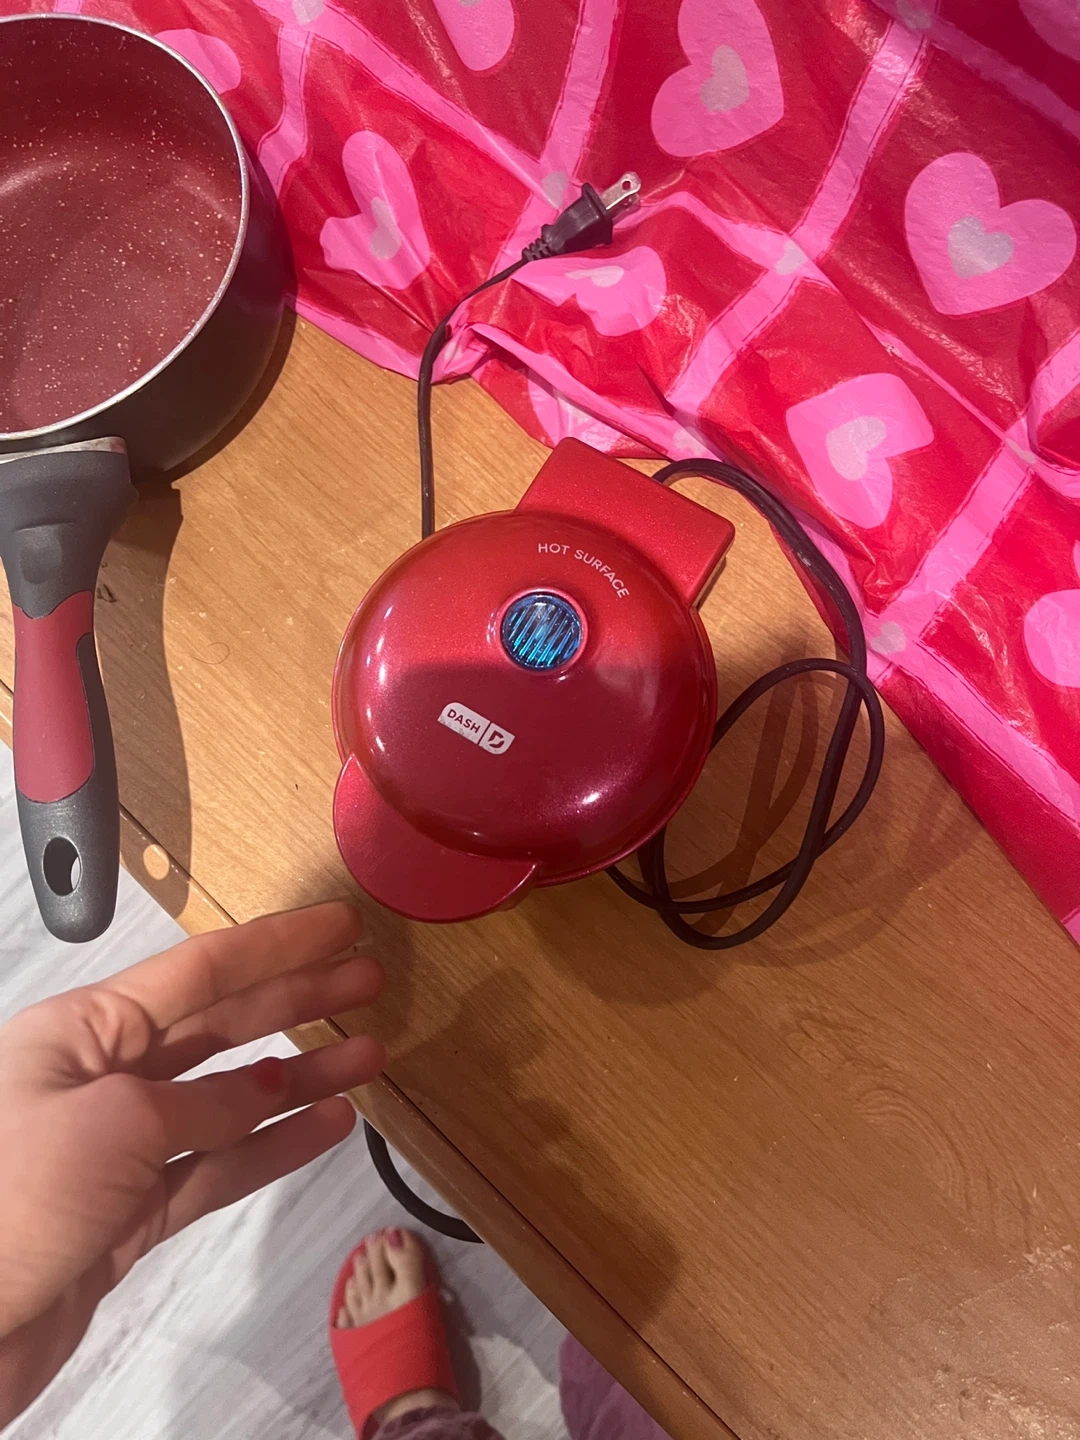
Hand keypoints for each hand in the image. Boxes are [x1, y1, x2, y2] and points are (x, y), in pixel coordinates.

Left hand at [0, 901, 383, 1424]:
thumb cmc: (11, 1202)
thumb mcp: (116, 1124)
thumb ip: (206, 1101)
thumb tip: (270, 1088)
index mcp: (83, 1031)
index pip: (199, 970)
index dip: (276, 946)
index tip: (338, 927)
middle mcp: (103, 1077)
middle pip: (220, 1025)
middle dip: (296, 1000)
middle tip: (367, 981)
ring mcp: (119, 1146)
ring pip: (229, 1100)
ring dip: (300, 1077)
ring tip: (368, 1057)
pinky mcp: (131, 1211)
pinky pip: (218, 1166)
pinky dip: (274, 1148)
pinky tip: (326, 1126)